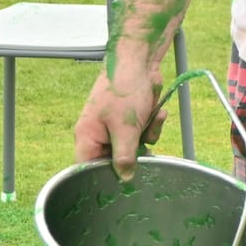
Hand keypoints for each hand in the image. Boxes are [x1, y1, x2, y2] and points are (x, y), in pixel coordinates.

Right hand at [71, 53, 167, 180]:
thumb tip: (124, 178)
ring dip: (147, 135)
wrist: (141, 62)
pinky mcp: (133, 120)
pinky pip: (144, 134)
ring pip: (134, 148)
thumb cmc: (125, 92)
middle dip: (134, 153)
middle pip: (114, 160)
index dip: (102, 177)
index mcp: (87, 137)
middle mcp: (99, 134)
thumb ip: (124, 156)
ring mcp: (117, 127)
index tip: (122, 182)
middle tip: (145, 147)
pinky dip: (153, 124)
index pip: (87, 168)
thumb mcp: (125, 128)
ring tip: (150, 117)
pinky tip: (157, 111)